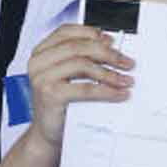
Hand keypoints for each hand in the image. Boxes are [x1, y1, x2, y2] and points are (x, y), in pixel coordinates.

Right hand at [25, 24, 132, 149]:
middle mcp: (39, 62)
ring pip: (83, 65)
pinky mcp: (50, 95)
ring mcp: (42, 78)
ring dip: (109, 73)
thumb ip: (80, 59)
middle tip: (127, 62)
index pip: (66, 32)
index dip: (91, 33)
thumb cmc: (60, 104)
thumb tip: (110, 47)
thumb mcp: (67, 76)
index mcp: (41, 52)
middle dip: (107, 53)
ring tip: (126, 80)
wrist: (47, 134)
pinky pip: (85, 88)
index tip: (112, 41)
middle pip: (78, 47)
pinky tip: (119, 94)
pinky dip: (106, 91)